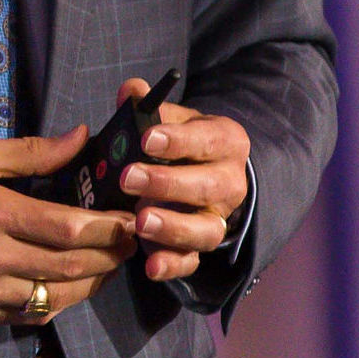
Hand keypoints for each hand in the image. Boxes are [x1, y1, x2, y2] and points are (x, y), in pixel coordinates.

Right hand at [0, 126, 137, 325]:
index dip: (107, 228)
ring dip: (89, 283)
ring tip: (107, 264)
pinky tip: (68, 285)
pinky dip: (55, 302)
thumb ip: (29, 152)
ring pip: (53, 297)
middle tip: (132, 242)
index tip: (130, 219)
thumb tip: (79, 139)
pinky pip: (26, 315)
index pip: (65, 228)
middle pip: (68, 267)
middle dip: (109, 256)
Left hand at [115, 78, 249, 284]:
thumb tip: (131, 91)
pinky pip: (192, 261)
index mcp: (226, 142)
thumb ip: (148, 106)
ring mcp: (217, 218)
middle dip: (167, 183)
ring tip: (140, 221)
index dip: (178, 140)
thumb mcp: (170, 119)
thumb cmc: (180, 143)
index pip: (208, 139)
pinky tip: (150, 266)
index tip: (146, 138)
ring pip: (206, 229)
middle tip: (129, 178)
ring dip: (173, 227)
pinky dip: (173, 265)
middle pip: (208, 186)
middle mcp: (229, 182)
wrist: (201, 173)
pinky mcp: (200, 247)